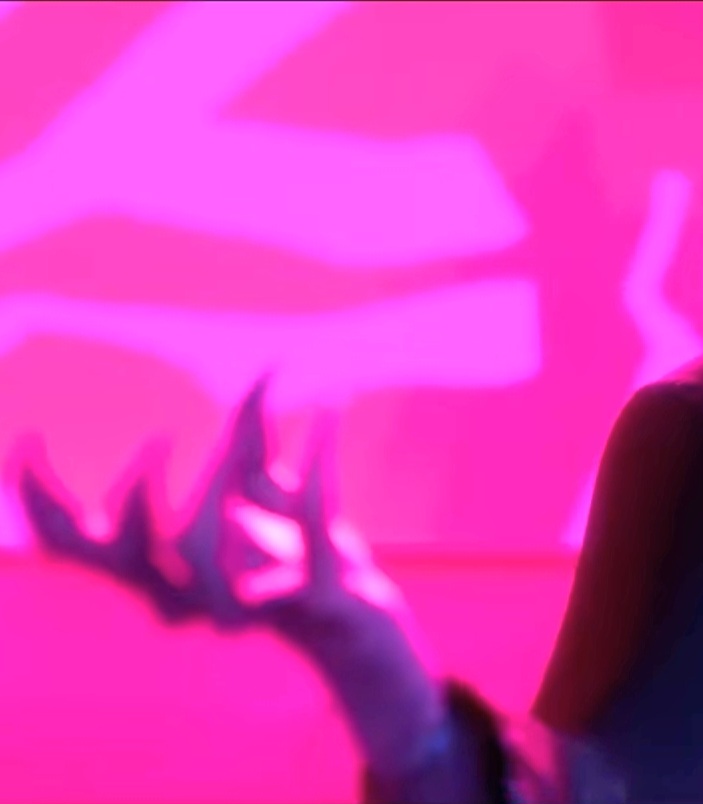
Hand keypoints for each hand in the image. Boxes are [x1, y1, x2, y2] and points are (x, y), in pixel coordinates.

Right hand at [10, 378, 446, 773]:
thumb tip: (264, 362)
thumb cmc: (288, 548)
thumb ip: (249, 431)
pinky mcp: (310, 596)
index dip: (39, 501)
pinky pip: (313, 534)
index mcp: (155, 565)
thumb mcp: (263, 486)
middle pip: (126, 560)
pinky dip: (318, 466)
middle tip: (157, 439)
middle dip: (133, 498)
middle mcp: (187, 592)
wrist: (353, 613)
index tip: (26, 438)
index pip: (72, 546)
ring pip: (206, 554)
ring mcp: (243, 602)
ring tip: (241, 420)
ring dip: (220, 480)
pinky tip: (327, 410)